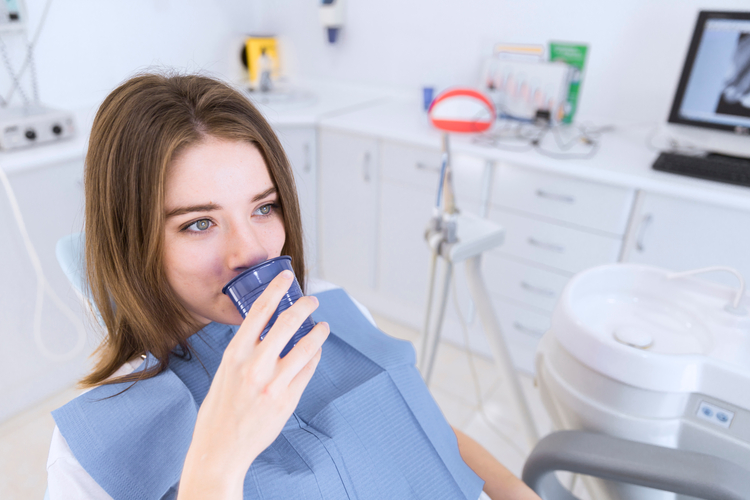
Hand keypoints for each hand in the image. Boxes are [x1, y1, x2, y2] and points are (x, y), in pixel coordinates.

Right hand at [178, 270, 329, 498]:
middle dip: (304, 306)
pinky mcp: (287, 399)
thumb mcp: (225, 372)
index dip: (276, 289)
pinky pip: (307, 371)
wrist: (220, 448)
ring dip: (318, 332)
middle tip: (312, 300)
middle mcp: (255, 364)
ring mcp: (273, 383)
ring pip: (305, 347)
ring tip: (323, 326)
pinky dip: (314, 357)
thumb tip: (267, 331)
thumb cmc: (220, 410)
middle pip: (287, 322)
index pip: (259, 311)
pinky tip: (316, 352)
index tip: (286, 276)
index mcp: (235, 353)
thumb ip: (246, 351)